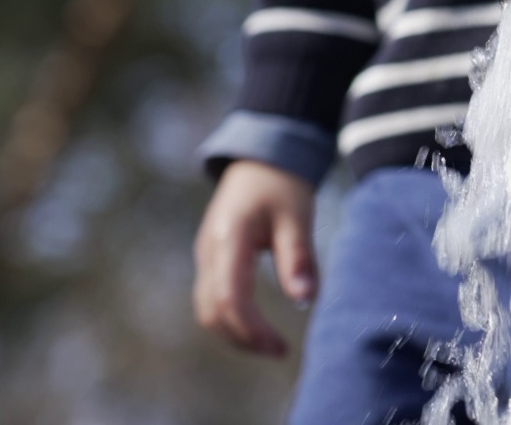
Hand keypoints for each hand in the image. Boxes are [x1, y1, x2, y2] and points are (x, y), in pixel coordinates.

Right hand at [193, 159, 317, 356]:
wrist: (260, 158)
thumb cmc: (282, 185)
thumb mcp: (297, 217)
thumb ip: (299, 257)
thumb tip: (304, 300)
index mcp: (229, 239)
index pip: (231, 299)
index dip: (253, 330)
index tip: (281, 347)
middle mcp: (209, 251)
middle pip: (212, 312)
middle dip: (243, 339)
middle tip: (279, 351)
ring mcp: (206, 255)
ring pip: (207, 309)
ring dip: (234, 332)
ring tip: (270, 343)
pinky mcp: (211, 258)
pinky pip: (211, 298)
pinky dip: (230, 318)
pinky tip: (257, 325)